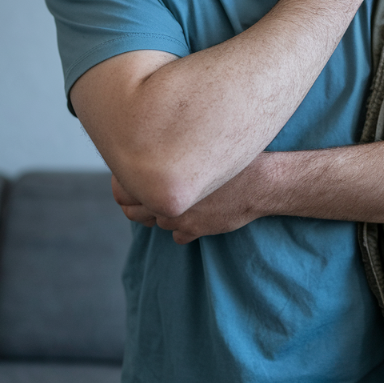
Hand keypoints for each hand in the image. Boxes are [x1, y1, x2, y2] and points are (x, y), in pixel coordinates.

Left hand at [110, 162, 266, 243]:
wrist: (261, 183)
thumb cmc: (234, 159)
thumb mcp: (199, 147)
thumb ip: (174, 153)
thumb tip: (157, 152)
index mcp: (162, 177)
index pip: (122, 190)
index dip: (124, 185)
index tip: (132, 179)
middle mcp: (166, 200)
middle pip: (134, 210)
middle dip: (139, 203)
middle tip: (152, 192)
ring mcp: (180, 218)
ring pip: (157, 222)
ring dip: (163, 213)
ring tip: (179, 199)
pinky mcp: (196, 230)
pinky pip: (178, 235)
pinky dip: (182, 228)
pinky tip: (196, 215)